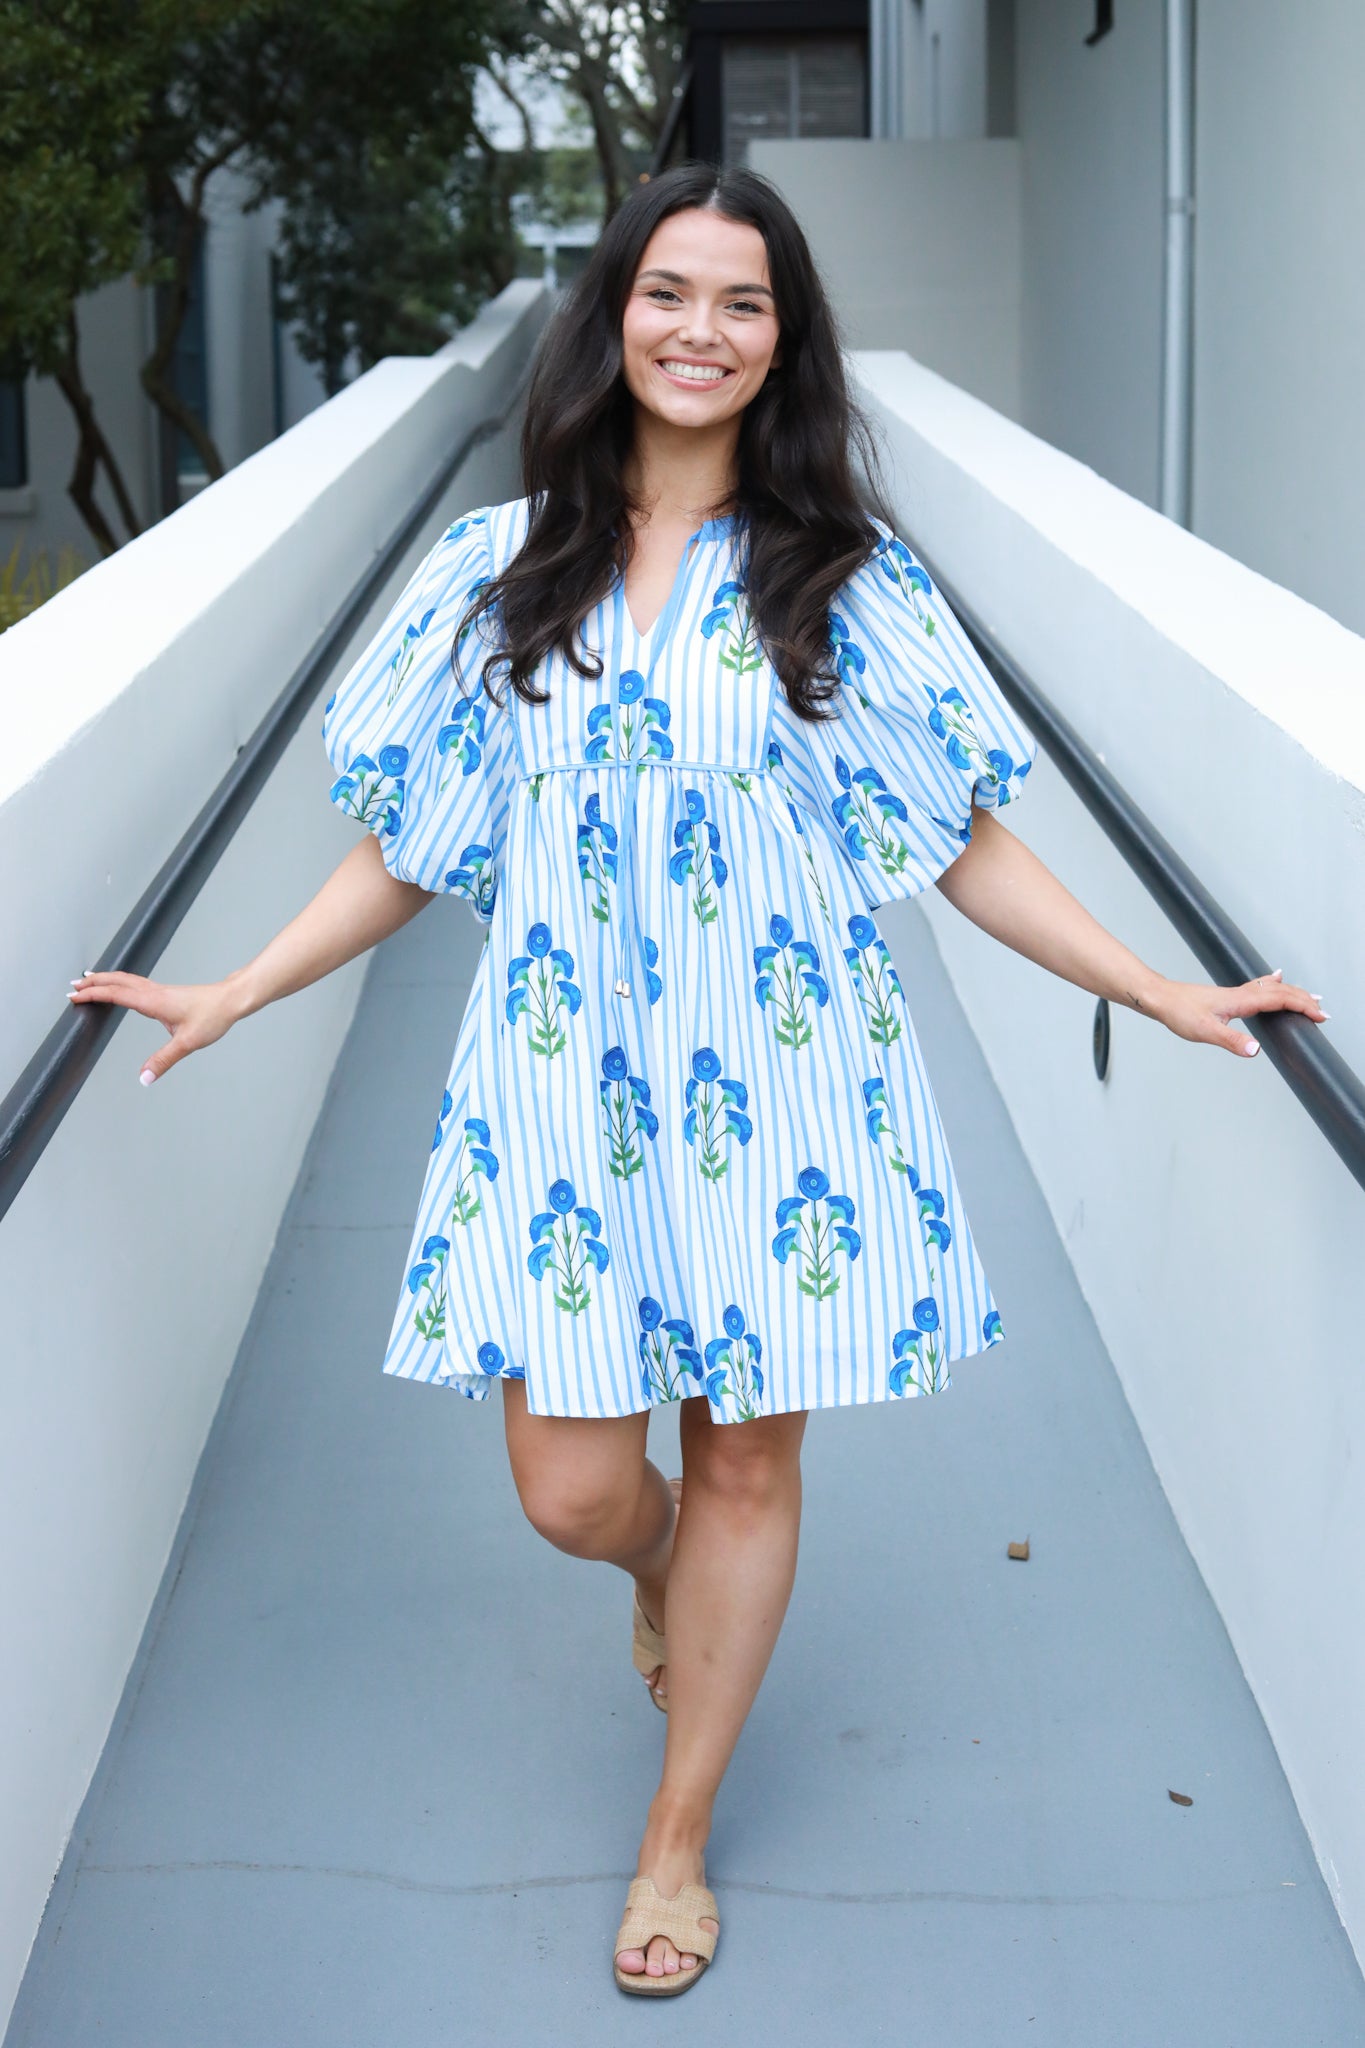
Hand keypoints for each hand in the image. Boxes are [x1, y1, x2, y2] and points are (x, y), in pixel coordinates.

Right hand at [68, 969, 247, 1084]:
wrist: (231, 999)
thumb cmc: (213, 1016)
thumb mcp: (187, 1042)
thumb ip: (163, 1060)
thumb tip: (144, 1078)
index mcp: (153, 1001)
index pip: (116, 994)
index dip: (93, 995)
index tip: (74, 997)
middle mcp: (154, 992)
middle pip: (117, 981)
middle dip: (94, 983)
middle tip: (74, 985)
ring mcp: (160, 990)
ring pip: (126, 979)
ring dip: (106, 979)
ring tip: (90, 980)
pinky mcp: (166, 992)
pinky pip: (136, 982)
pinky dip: (121, 982)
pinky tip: (121, 987)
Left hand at [1148, 967, 1326, 1057]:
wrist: (1161, 998)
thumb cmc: (1179, 1012)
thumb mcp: (1205, 1031)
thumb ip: (1232, 1040)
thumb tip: (1256, 1050)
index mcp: (1241, 1000)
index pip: (1280, 1000)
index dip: (1303, 1006)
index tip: (1320, 1016)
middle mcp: (1241, 993)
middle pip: (1281, 992)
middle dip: (1304, 1000)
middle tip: (1322, 1010)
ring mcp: (1234, 993)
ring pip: (1271, 988)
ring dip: (1293, 991)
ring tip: (1309, 996)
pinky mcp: (1227, 995)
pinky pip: (1258, 986)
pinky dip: (1273, 983)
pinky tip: (1275, 978)